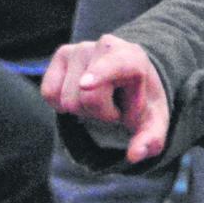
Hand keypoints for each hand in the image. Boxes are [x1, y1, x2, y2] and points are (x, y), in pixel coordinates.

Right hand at [40, 35, 169, 163]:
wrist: (129, 78)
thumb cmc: (141, 101)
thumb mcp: (154, 121)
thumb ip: (150, 140)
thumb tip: (134, 156)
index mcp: (133, 58)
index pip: (115, 66)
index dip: (100, 75)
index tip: (86, 85)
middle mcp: (104, 46)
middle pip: (88, 98)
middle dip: (101, 115)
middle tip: (114, 108)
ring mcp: (79, 48)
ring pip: (67, 100)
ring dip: (83, 111)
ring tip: (100, 100)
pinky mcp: (60, 54)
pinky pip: (49, 94)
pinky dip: (63, 105)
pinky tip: (81, 96)